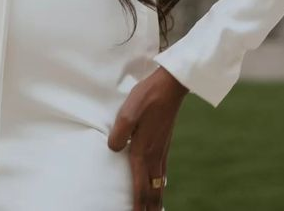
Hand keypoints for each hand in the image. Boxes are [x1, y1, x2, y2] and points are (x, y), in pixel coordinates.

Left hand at [107, 65, 188, 208]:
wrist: (170, 85)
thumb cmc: (147, 98)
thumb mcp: (126, 114)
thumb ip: (118, 135)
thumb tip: (114, 150)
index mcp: (143, 152)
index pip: (140, 188)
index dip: (137, 207)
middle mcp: (154, 156)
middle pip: (152, 192)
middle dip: (149, 209)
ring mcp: (161, 151)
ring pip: (159, 184)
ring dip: (156, 201)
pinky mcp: (164, 143)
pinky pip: (162, 173)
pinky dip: (161, 186)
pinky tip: (160, 185)